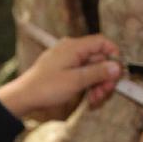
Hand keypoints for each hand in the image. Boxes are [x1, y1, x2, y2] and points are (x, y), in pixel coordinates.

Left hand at [0, 34, 120, 117]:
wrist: (24, 97)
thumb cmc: (46, 88)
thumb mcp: (76, 81)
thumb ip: (98, 72)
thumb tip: (117, 66)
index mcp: (74, 47)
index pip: (102, 42)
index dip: (113, 55)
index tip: (118, 72)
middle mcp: (71, 50)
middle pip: (98, 58)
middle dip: (105, 76)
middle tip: (105, 92)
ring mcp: (68, 60)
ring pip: (92, 68)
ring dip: (98, 83)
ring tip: (95, 99)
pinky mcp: (65, 70)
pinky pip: (82, 74)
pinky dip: (88, 85)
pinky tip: (89, 98)